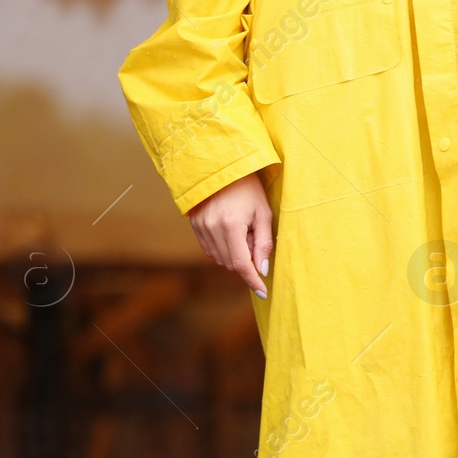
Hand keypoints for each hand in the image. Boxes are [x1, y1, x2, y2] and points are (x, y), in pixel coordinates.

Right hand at [188, 172, 272, 296]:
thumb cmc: (248, 187)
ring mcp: (200, 226)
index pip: (241, 263)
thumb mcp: (263, 213)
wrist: (222, 164)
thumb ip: (263, 244)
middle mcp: (211, 228)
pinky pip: (210, 249)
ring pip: (219, 258)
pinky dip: (223, 249)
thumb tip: (261, 270)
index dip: (252, 281)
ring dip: (234, 255)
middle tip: (254, 240)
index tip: (263, 292)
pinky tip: (231, 232)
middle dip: (246, 262)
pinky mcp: (194, 225)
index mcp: (230, 225)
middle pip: (230, 263)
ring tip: (243, 231)